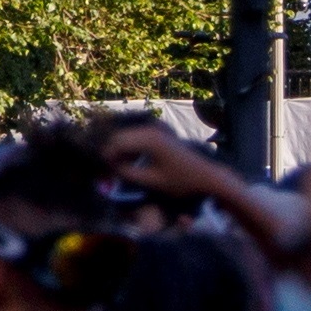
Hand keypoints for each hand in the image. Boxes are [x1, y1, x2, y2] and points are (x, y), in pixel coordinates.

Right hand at [117, 124, 238, 202]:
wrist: (206, 175)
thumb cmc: (181, 180)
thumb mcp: (151, 181)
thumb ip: (127, 173)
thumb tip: (110, 167)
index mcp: (149, 139)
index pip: (117, 142)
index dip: (107, 156)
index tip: (105, 171)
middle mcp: (151, 129)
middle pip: (120, 136)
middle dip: (112, 152)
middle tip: (110, 170)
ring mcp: (156, 129)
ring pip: (128, 136)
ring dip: (122, 150)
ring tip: (121, 167)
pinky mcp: (160, 134)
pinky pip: (137, 137)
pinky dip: (131, 148)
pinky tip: (133, 161)